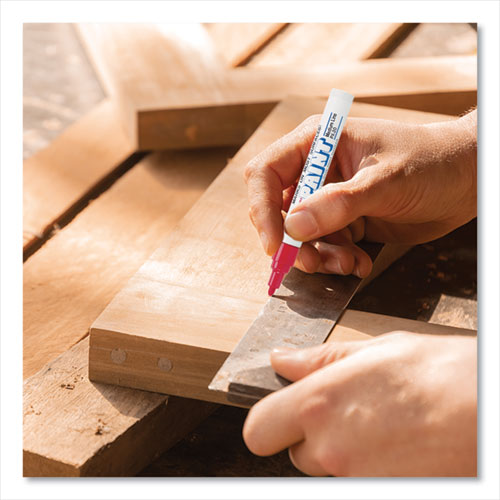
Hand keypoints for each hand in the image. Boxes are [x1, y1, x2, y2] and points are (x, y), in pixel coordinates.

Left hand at [243, 332, 476, 476]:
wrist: (491, 414)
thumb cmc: (444, 374)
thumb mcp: (377, 350)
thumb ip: (319, 360)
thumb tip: (282, 360)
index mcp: (320, 404)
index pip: (258, 430)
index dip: (269, 421)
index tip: (282, 413)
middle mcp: (331, 449)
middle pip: (296, 453)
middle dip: (314, 436)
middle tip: (349, 414)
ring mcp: (356, 481)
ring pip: (327, 471)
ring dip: (342, 455)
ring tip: (380, 428)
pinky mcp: (381, 494)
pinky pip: (355, 483)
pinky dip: (368, 469)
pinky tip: (395, 447)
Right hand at [244, 111, 476, 277]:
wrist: (465, 182)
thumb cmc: (430, 162)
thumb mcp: (385, 181)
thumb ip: (339, 203)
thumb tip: (294, 226)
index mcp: (317, 143)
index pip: (266, 173)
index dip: (262, 209)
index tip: (276, 244)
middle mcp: (316, 171)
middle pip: (277, 211)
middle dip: (293, 242)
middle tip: (313, 263)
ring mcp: (328, 198)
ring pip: (300, 236)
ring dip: (319, 256)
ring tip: (349, 264)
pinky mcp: (343, 221)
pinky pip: (323, 247)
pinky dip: (337, 261)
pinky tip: (360, 262)